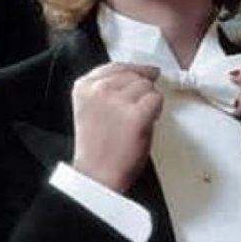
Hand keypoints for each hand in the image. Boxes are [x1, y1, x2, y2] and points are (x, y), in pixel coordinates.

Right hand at [71, 62, 162, 192]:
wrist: (97, 176)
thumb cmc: (97, 150)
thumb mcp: (92, 110)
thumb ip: (108, 90)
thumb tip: (139, 75)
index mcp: (84, 87)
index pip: (115, 66)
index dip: (134, 70)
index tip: (144, 72)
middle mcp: (99, 90)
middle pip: (134, 75)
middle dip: (141, 90)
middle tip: (138, 110)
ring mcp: (118, 101)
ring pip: (147, 86)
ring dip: (148, 102)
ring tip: (137, 121)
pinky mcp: (136, 114)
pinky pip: (156, 100)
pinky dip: (156, 112)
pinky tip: (146, 123)